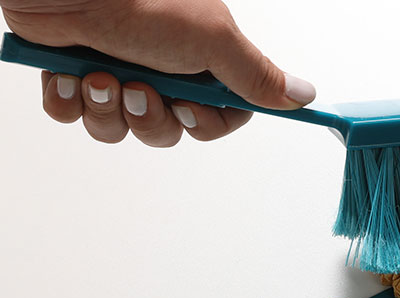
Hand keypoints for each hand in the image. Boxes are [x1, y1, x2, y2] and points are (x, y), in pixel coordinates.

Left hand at [2, 0, 315, 145]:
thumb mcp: (212, 40)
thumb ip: (257, 74)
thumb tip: (306, 96)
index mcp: (198, 56)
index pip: (219, 115)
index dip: (204, 124)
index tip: (189, 109)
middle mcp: (161, 65)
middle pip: (171, 130)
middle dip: (151, 120)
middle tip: (138, 91)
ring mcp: (116, 69)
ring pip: (122, 129)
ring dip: (109, 111)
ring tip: (98, 76)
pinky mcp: (72, 73)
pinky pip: (76, 115)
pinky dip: (70, 101)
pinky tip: (69, 76)